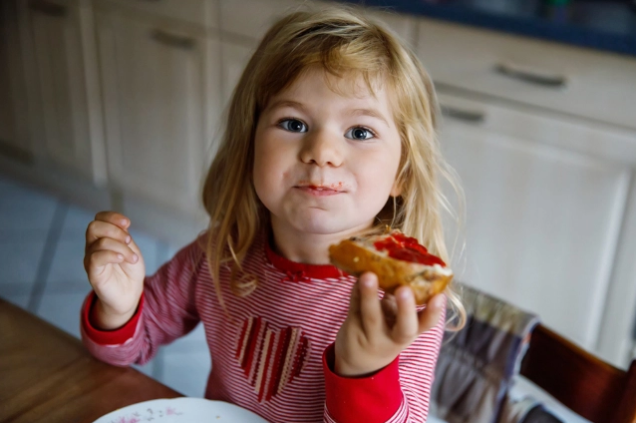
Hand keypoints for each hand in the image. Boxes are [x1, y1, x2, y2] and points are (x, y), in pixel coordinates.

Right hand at [84, 211, 145, 328]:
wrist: (129, 294)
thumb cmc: (130, 271)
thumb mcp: (131, 249)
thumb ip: (124, 237)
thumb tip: (121, 225)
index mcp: (103, 237)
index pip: (99, 218)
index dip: (112, 217)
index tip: (127, 223)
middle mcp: (93, 246)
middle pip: (94, 226)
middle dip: (114, 230)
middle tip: (129, 241)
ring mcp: (91, 259)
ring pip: (99, 242)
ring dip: (120, 247)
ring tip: (132, 258)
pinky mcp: (93, 273)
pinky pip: (96, 258)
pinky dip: (112, 255)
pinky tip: (123, 260)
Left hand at [334, 272, 444, 376]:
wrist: (359, 360)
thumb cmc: (386, 331)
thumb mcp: (397, 320)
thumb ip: (400, 297)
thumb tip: (405, 263)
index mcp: (410, 331)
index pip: (426, 324)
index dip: (434, 312)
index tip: (440, 296)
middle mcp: (394, 336)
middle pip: (403, 327)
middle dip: (406, 309)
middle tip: (405, 289)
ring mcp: (372, 334)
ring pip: (372, 316)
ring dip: (370, 295)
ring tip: (368, 276)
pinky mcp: (352, 327)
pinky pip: (354, 306)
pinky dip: (355, 290)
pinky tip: (356, 276)